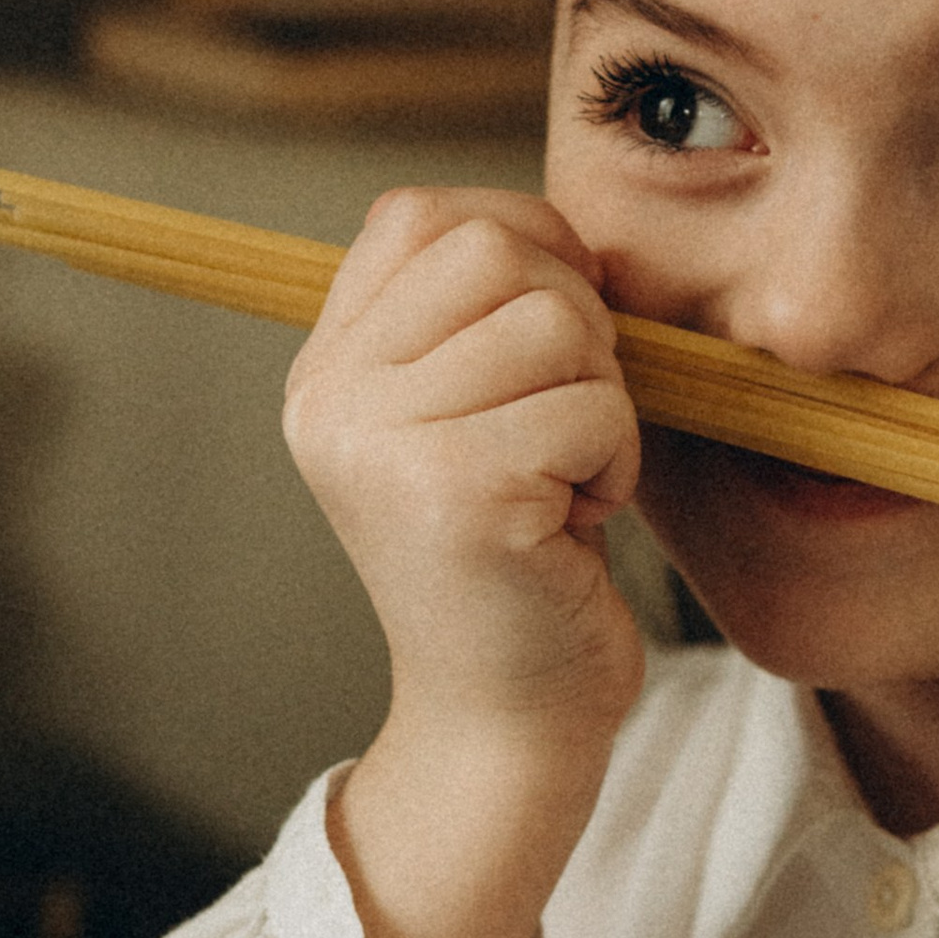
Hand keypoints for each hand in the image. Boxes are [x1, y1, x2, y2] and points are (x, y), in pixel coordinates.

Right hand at [282, 189, 646, 937]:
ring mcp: (384, 446)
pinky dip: (615, 461)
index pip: (418, 214)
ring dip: (599, 400)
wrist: (508, 723)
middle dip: (573, 325)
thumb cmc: (521, 559)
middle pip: (497, 249)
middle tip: (561, 429)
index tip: (551, 337)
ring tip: (562, 481)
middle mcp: (330, 401)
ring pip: (556, 323)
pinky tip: (574, 525)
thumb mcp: (466, 417)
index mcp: (323, 372)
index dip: (520, 244)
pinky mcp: (461, 495)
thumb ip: (474, 316)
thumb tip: (560, 221)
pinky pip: (594, 405)